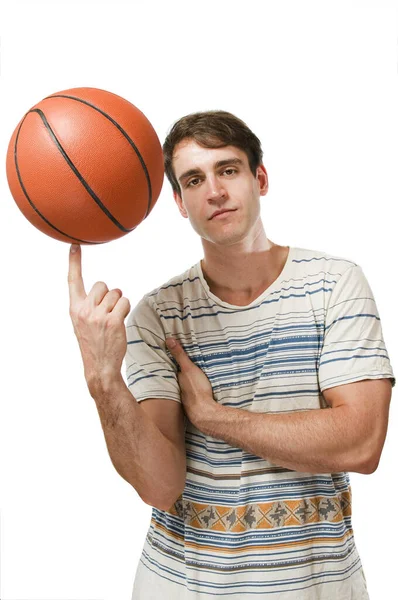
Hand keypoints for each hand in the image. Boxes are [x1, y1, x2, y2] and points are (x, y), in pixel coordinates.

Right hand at [68, 244, 130, 394]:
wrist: (99, 366)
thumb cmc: (94, 343)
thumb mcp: (82, 322)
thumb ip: (88, 305)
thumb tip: (107, 289)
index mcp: (74, 308)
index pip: (73, 280)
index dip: (74, 261)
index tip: (74, 244)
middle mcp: (84, 309)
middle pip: (102, 284)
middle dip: (108, 294)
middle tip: (106, 312)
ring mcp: (98, 315)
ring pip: (116, 293)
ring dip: (119, 304)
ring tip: (112, 321)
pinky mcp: (113, 320)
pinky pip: (125, 302)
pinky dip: (125, 309)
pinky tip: (119, 323)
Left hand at [165, 337, 217, 426]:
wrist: (204, 412)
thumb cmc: (197, 389)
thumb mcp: (189, 369)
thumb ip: (180, 355)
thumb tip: (168, 339)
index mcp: (177, 379)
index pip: (171, 369)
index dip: (171, 363)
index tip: (169, 356)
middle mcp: (177, 388)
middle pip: (177, 378)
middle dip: (177, 374)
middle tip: (178, 366)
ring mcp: (184, 398)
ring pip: (182, 387)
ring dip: (184, 383)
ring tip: (186, 378)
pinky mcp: (192, 405)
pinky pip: (190, 396)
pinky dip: (190, 392)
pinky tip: (194, 392)